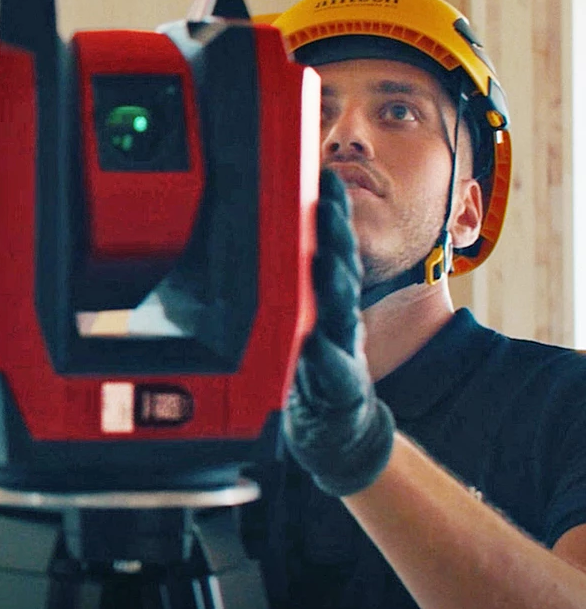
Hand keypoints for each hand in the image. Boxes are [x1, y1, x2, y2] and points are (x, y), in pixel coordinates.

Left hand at [281, 169, 393, 495]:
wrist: (339, 430)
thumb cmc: (314, 367)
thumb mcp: (302, 317)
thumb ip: (294, 281)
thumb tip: (266, 233)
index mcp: (329, 300)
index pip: (333, 249)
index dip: (332, 214)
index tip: (326, 178)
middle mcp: (340, 321)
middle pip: (342, 272)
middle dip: (336, 236)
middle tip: (327, 203)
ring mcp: (342, 354)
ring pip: (341, 316)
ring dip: (334, 287)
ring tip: (325, 260)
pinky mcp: (338, 392)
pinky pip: (332, 373)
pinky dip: (323, 360)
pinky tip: (313, 346)